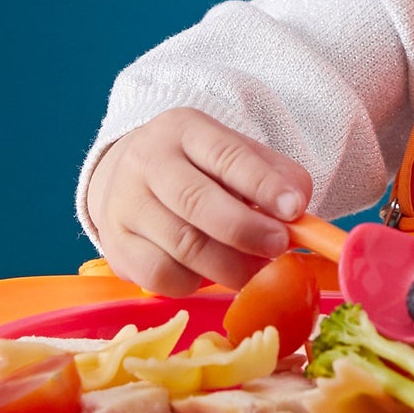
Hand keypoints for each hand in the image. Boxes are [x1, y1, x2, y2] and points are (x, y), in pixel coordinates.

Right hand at [85, 109, 312, 295]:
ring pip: (183, 246)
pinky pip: (161, 277)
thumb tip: (299, 206)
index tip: (294, 211)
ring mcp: (125, 204)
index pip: (225, 154)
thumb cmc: (197, 170)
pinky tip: (208, 273)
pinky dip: (194, 283)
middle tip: (278, 246)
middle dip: (246, 230)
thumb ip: (275, 174)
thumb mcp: (235, 154)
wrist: (128, 177)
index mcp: (183, 129)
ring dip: (230, 266)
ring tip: (254, 267)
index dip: (263, 185)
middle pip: (197, 202)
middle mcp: (147, 161)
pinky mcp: (114, 246)